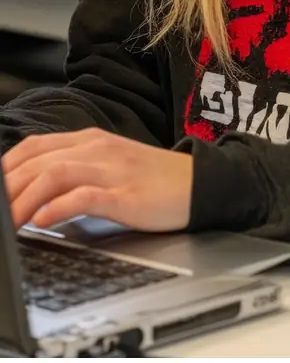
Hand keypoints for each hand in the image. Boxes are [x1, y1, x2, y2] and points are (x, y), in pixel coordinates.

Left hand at [1, 129, 192, 232]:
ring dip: (24, 200)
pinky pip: (85, 197)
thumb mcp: (108, 165)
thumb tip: (32, 192)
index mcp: (89, 140)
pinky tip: (42, 223)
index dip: (6, 167)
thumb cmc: (151, 180)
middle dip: (7, 188)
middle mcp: (97, 149)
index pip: (34, 146)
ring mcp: (112, 170)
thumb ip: (75, 170)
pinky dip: (58, 209)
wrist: (197, 183)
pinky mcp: (126, 194)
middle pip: (38, 162)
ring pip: (55, 176)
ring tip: (8, 222)